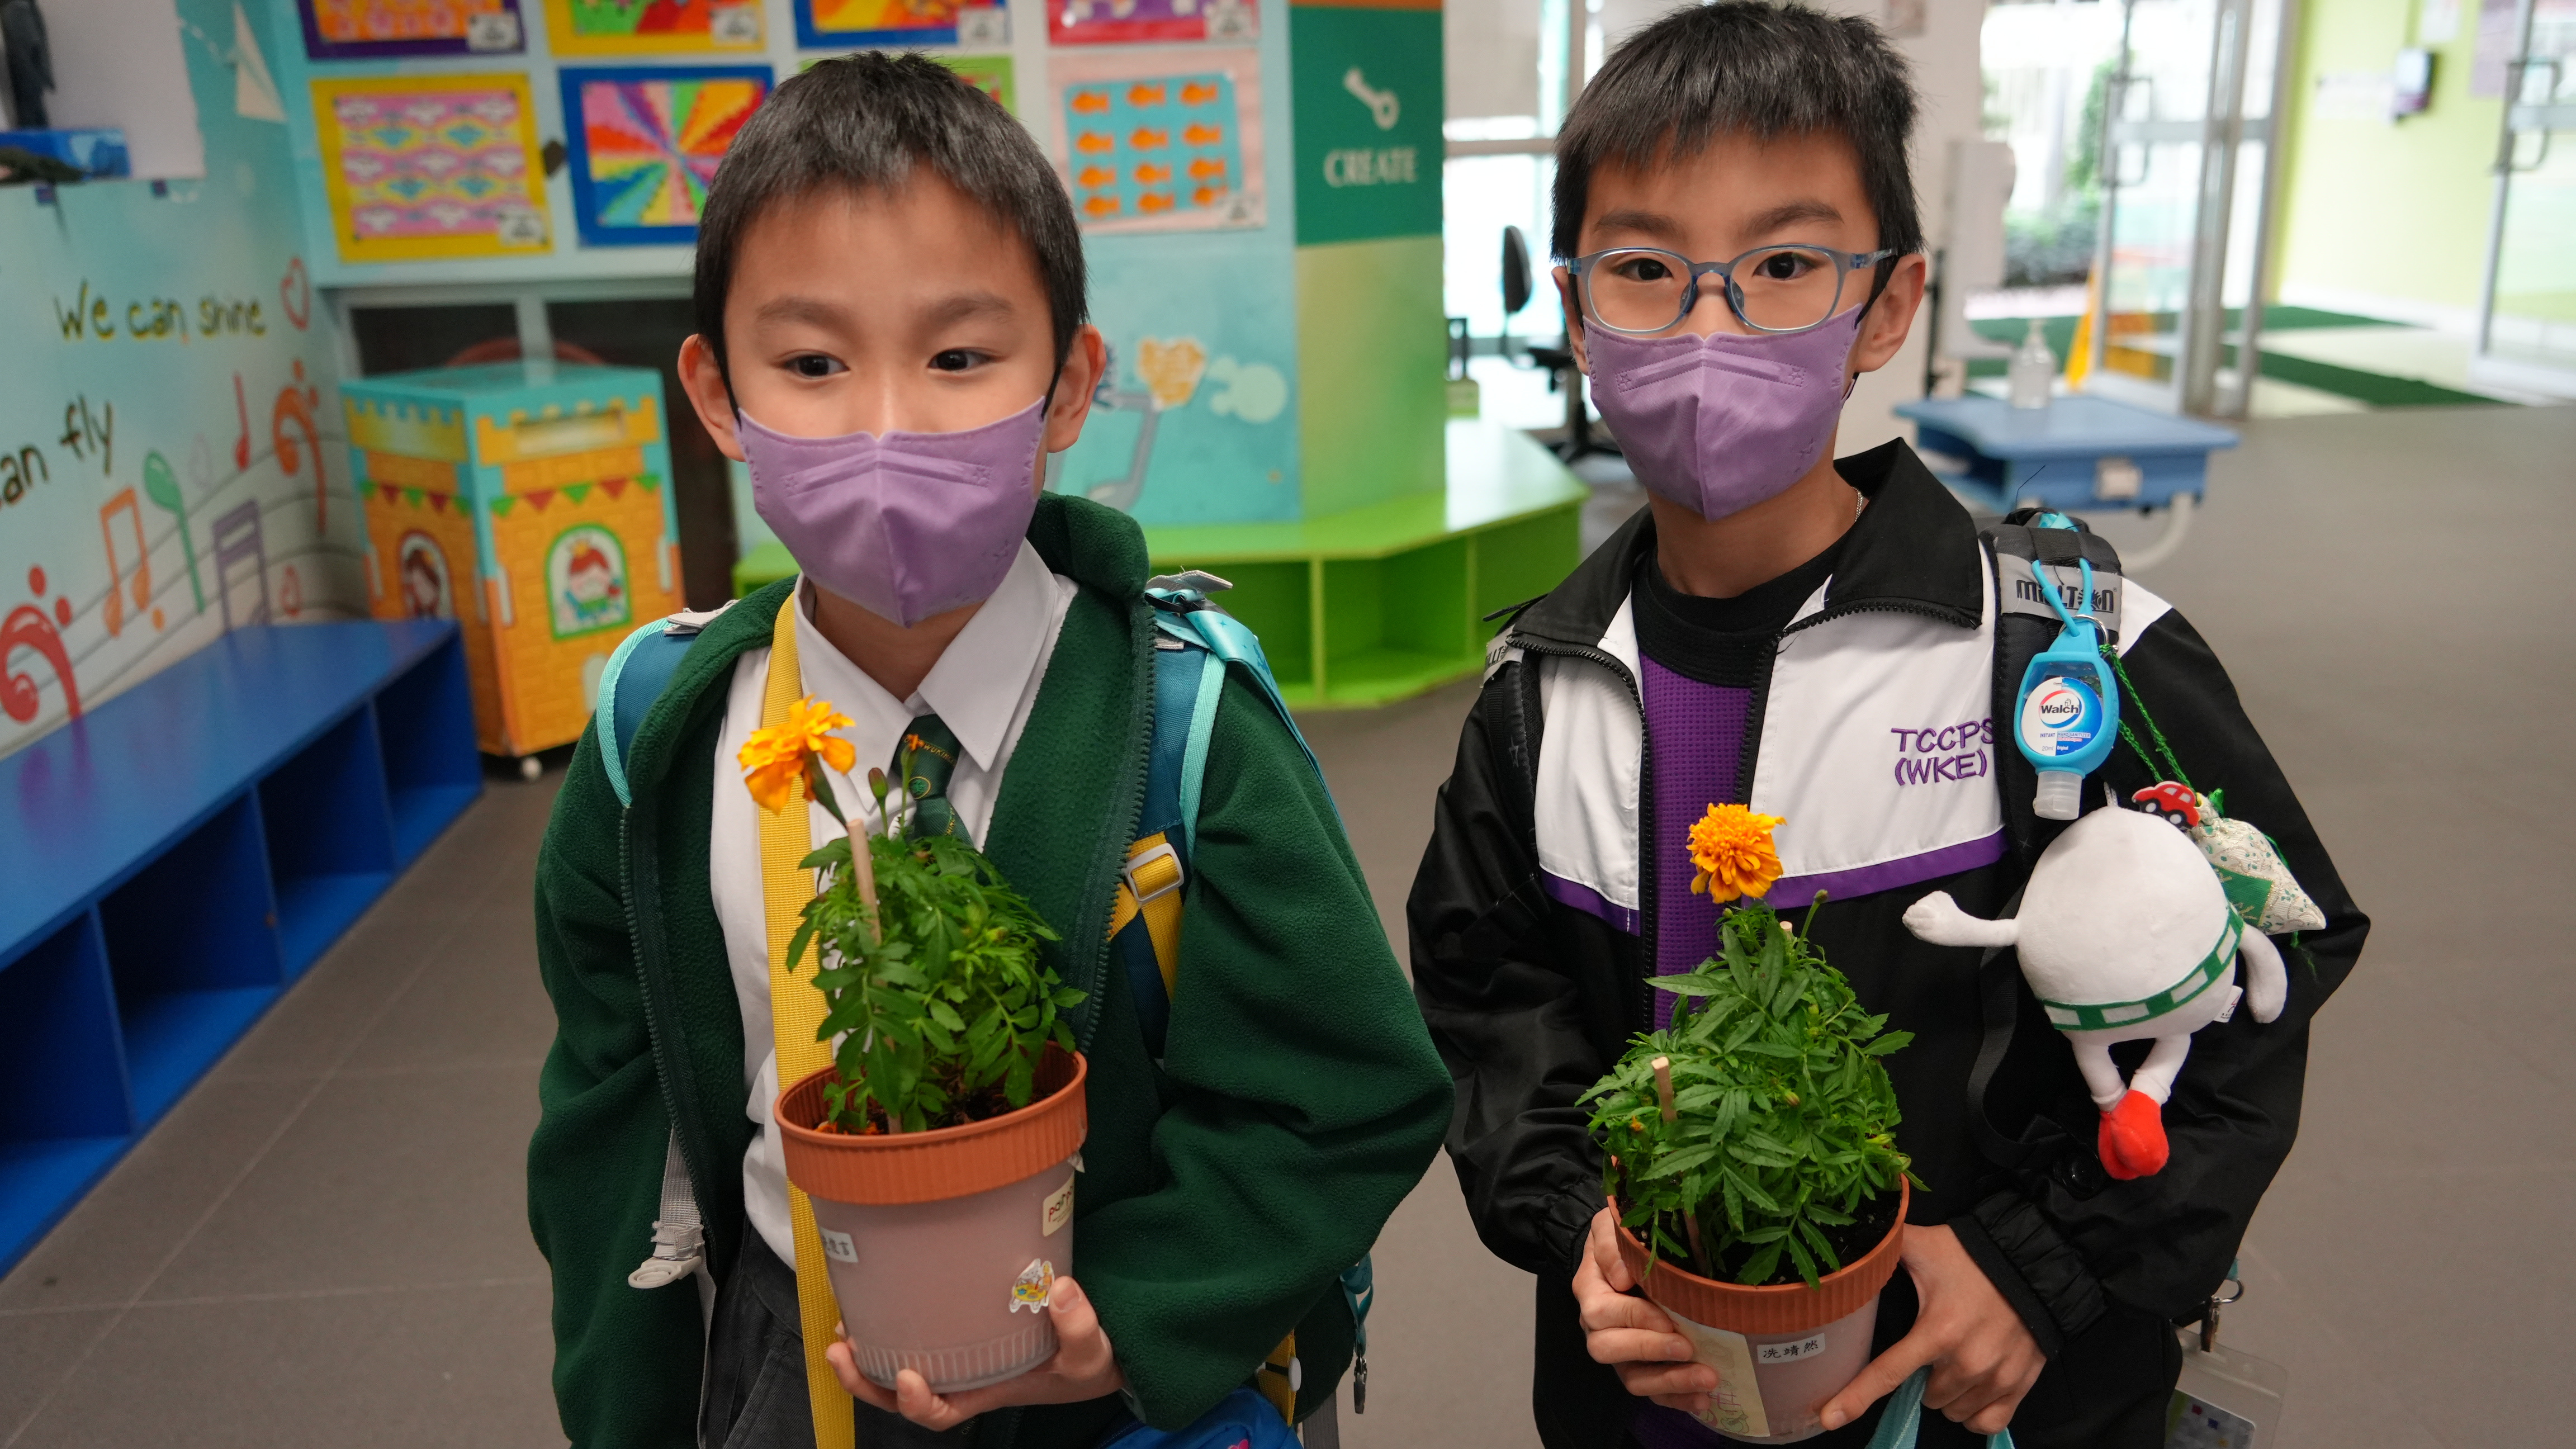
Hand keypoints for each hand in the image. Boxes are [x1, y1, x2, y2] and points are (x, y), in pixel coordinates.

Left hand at [827, 1274, 1125, 1429]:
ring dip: (864, 1355)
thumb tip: (1058, 1289)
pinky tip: (873, 1301)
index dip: (916, 1403)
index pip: (941, 1414)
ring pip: (896, 1367)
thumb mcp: (1089, 1352)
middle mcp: (962, 1378)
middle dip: (864, 1380)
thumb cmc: (1084, 1362)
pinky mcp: (956, 1329)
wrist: (1089, 1351)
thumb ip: (1079, 1326)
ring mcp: (955, 1356)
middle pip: (901, 1395)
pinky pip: (912, 1336)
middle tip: (842, 1349)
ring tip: (842, 1328)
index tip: (906, 1378)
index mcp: (987, 1391)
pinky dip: (887, 1326)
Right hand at [1572, 1206, 1717, 1412]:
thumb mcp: (1612, 1226)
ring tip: (1708, 1380)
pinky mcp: (1641, 1367)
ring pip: (1633, 1379)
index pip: (1602, 1313)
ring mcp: (1621, 1351)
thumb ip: (1612, 1245)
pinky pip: (1654, 1392)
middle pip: (1608, 1350)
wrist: (1631, 1252)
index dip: (1634, 1319)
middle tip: (1689, 1348)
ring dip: (1670, 1383)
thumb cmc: (1624, 1236)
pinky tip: (1705, 1399)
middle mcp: (1599, 1327)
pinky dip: (1678, 1399)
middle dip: (1651, 1352)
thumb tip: (1622, 1277)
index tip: (1668, 1319)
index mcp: (1591, 1291)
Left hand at [1820, 1224, 2043, 1435]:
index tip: (1829, 1418)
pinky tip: (1973, 1390)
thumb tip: (1854, 1238)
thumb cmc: (1974, 1257)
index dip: (1854, 1399)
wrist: (2035, 1265)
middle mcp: (1965, 1362)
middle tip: (1934, 1348)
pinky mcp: (2020, 1387)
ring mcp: (1996, 1378)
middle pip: (1925, 1397)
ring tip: (1955, 1361)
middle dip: (1924, 1378)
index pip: (1887, 1374)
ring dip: (1948, 1395)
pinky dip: (1975, 1413)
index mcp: (1936, 1331)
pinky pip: (1986, 1423)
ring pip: (1953, 1412)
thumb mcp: (1925, 1247)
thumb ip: (1886, 1245)